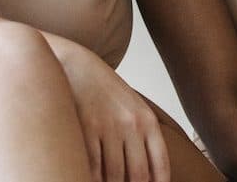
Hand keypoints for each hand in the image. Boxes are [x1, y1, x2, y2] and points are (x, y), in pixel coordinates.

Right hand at [60, 43, 170, 181]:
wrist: (77, 66)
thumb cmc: (106, 92)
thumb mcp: (133, 108)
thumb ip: (142, 137)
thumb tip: (148, 177)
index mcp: (147, 120)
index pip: (159, 164)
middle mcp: (130, 124)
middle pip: (136, 175)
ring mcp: (107, 127)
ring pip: (113, 176)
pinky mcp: (84, 129)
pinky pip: (92, 167)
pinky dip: (92, 178)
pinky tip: (88, 176)